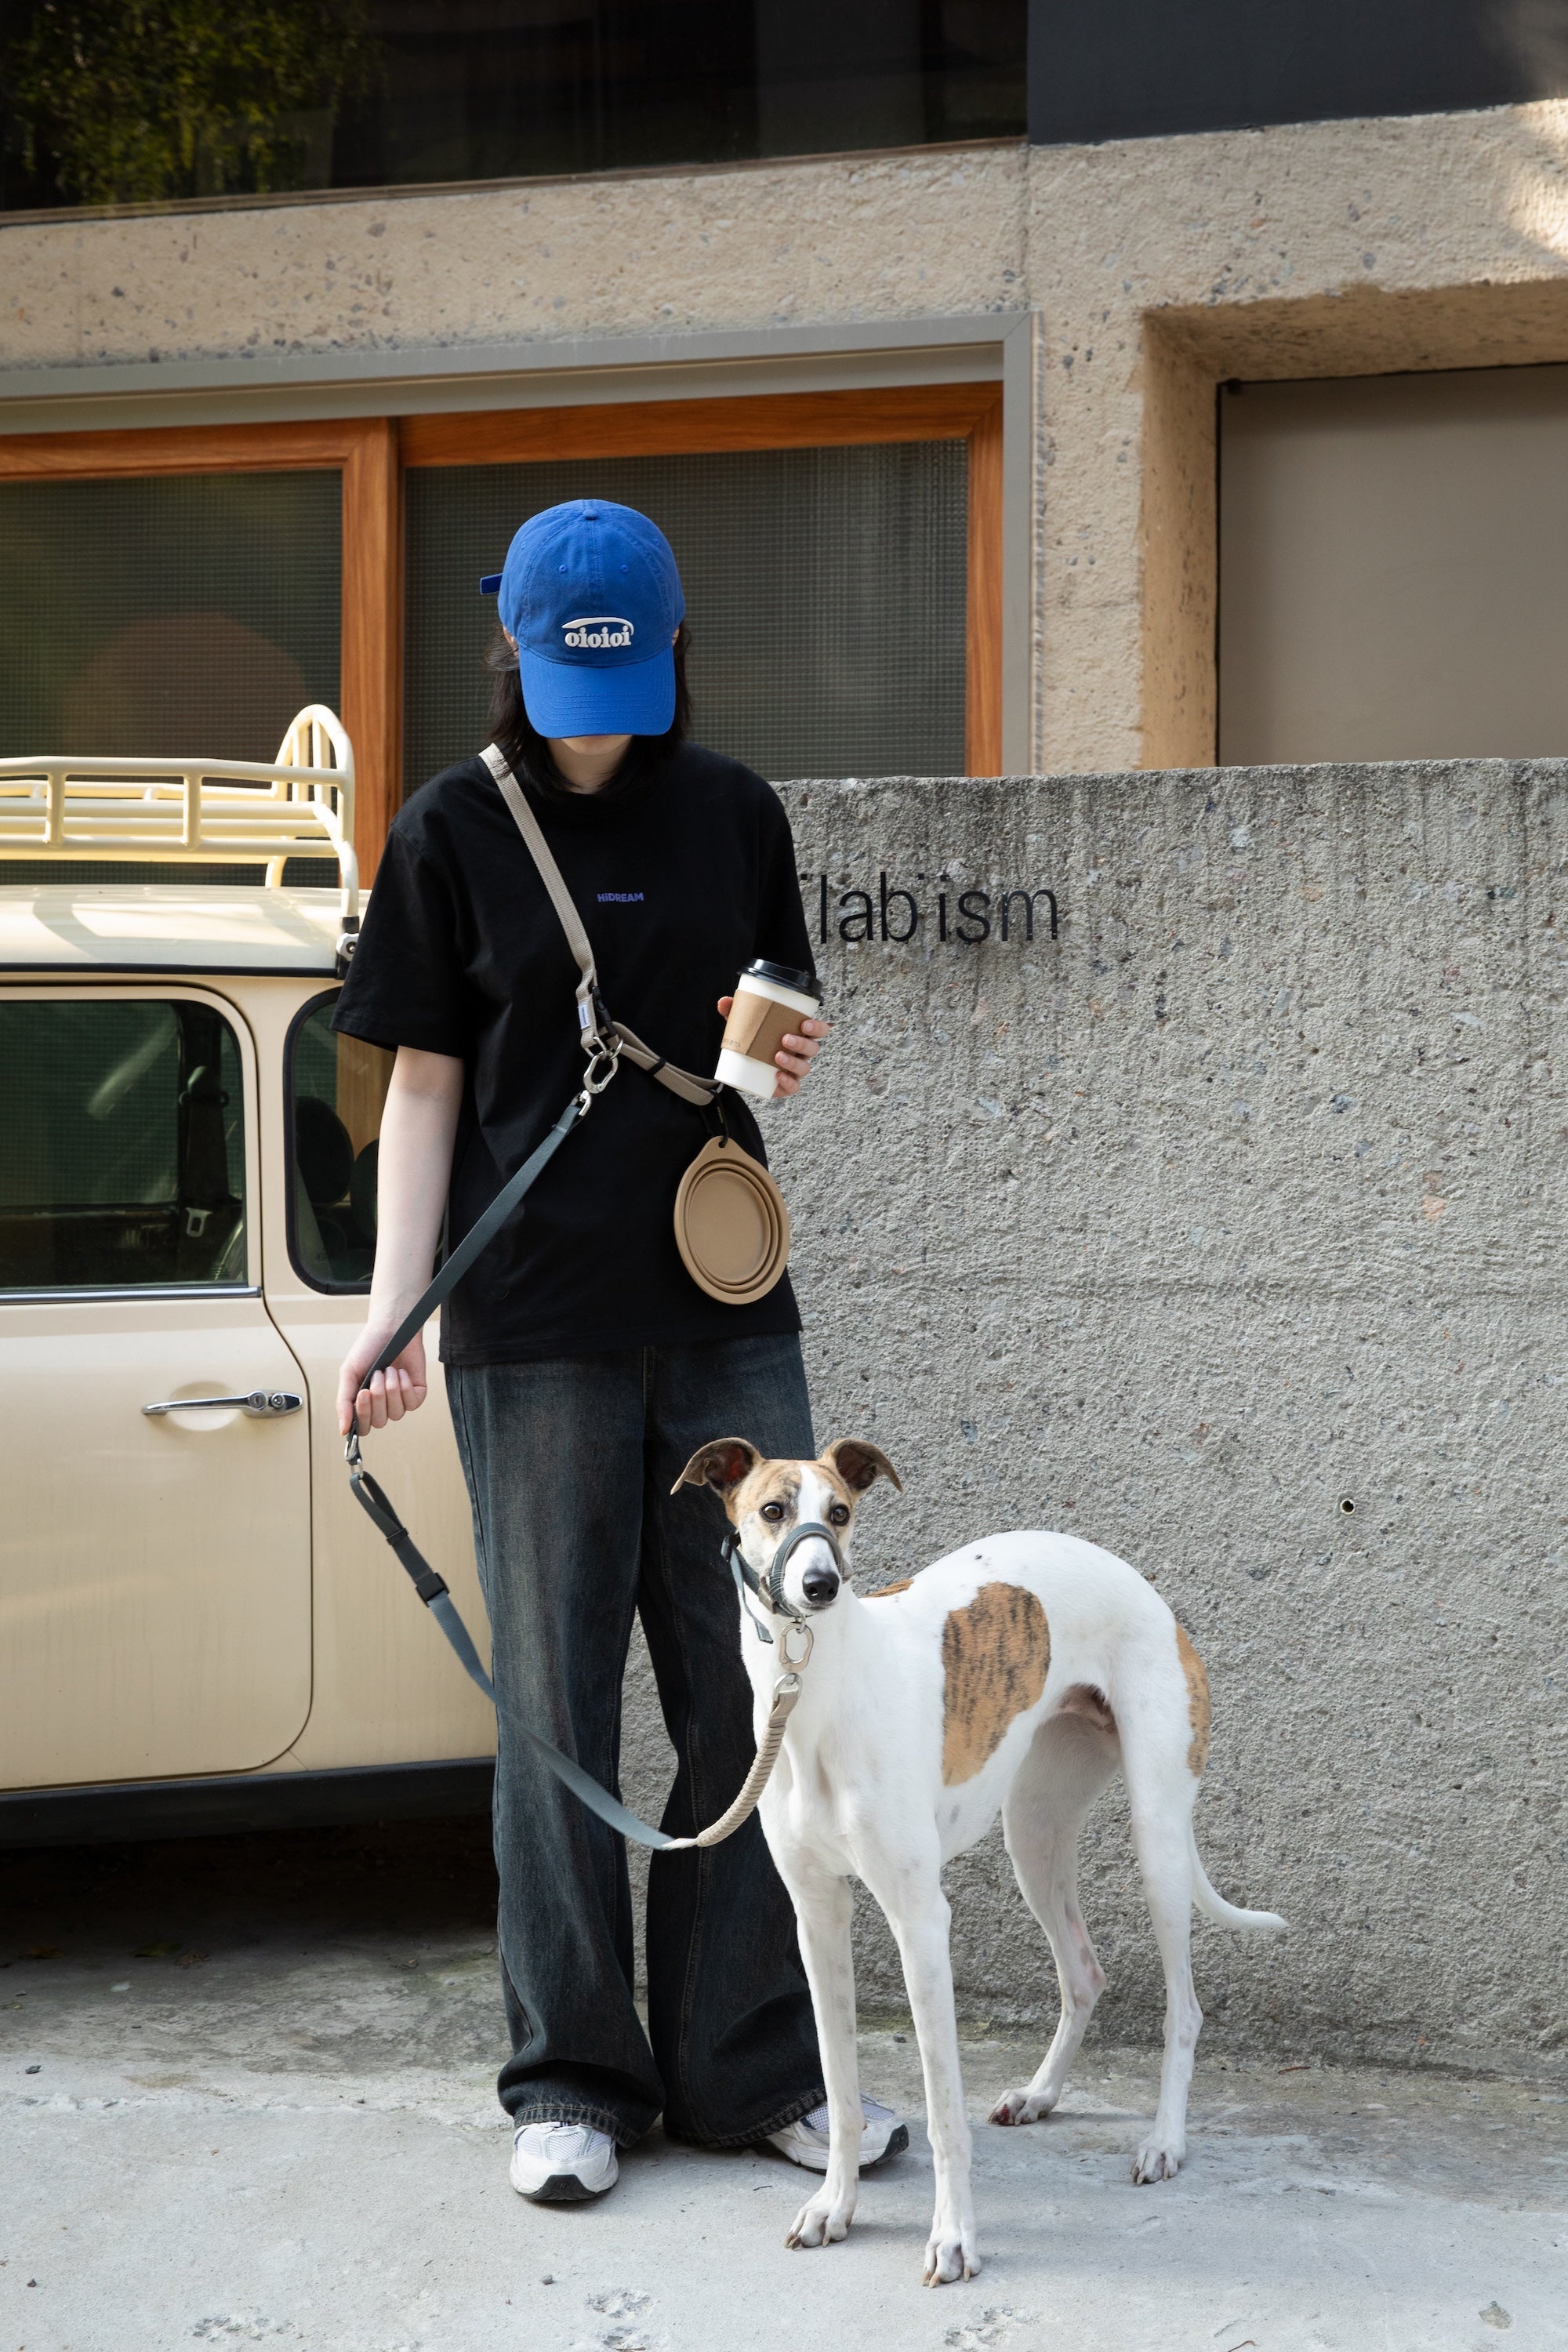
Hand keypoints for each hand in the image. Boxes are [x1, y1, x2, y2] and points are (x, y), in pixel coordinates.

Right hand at [337, 1321, 428, 1437]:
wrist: (390, 1329)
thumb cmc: (367, 1350)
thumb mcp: (349, 1374)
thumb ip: (343, 1402)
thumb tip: (343, 1431)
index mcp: (363, 1403)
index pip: (363, 1427)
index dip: (362, 1416)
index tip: (363, 1394)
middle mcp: (382, 1405)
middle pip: (379, 1422)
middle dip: (377, 1398)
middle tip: (376, 1374)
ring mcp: (400, 1400)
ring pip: (396, 1414)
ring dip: (391, 1389)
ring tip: (388, 1369)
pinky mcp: (417, 1393)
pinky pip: (412, 1403)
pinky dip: (405, 1386)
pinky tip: (401, 1371)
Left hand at [717, 997, 831, 1098]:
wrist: (744, 1067)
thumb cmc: (753, 1040)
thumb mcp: (745, 1025)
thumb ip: (735, 1012)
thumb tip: (724, 1002)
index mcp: (799, 1034)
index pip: (819, 1030)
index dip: (818, 1027)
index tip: (805, 1023)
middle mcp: (801, 1053)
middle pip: (813, 1048)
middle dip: (802, 1043)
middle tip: (785, 1038)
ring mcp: (795, 1070)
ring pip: (804, 1068)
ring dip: (793, 1062)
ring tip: (777, 1055)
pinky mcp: (786, 1085)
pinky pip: (794, 1087)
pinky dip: (788, 1082)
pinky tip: (778, 1076)